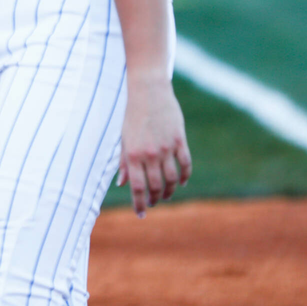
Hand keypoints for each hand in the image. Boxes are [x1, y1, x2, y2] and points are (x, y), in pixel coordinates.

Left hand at [117, 75, 191, 216]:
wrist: (148, 91)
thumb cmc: (132, 115)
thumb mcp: (124, 138)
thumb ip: (123, 162)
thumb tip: (121, 184)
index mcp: (132, 154)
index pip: (136, 187)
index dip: (139, 204)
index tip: (141, 214)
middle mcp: (150, 154)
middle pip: (156, 186)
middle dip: (155, 199)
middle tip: (154, 203)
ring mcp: (166, 148)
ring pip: (172, 179)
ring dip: (170, 191)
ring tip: (166, 195)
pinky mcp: (179, 140)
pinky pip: (185, 165)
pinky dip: (184, 176)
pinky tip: (181, 182)